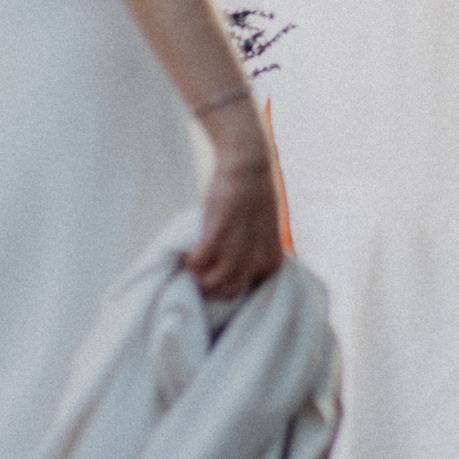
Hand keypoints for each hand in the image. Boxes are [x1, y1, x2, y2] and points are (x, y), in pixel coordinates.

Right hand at [184, 116, 283, 298]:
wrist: (249, 165)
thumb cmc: (252, 197)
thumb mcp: (262, 234)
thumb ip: (251, 256)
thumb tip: (226, 275)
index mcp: (271, 262)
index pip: (246, 293)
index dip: (226, 285)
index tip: (215, 274)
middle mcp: (257, 262)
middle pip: (226, 293)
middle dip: (210, 283)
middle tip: (201, 268)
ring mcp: (237, 251)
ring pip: (209, 283)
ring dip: (197, 273)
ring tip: (194, 257)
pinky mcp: (217, 235)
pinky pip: (196, 263)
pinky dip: (188, 258)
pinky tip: (187, 249)